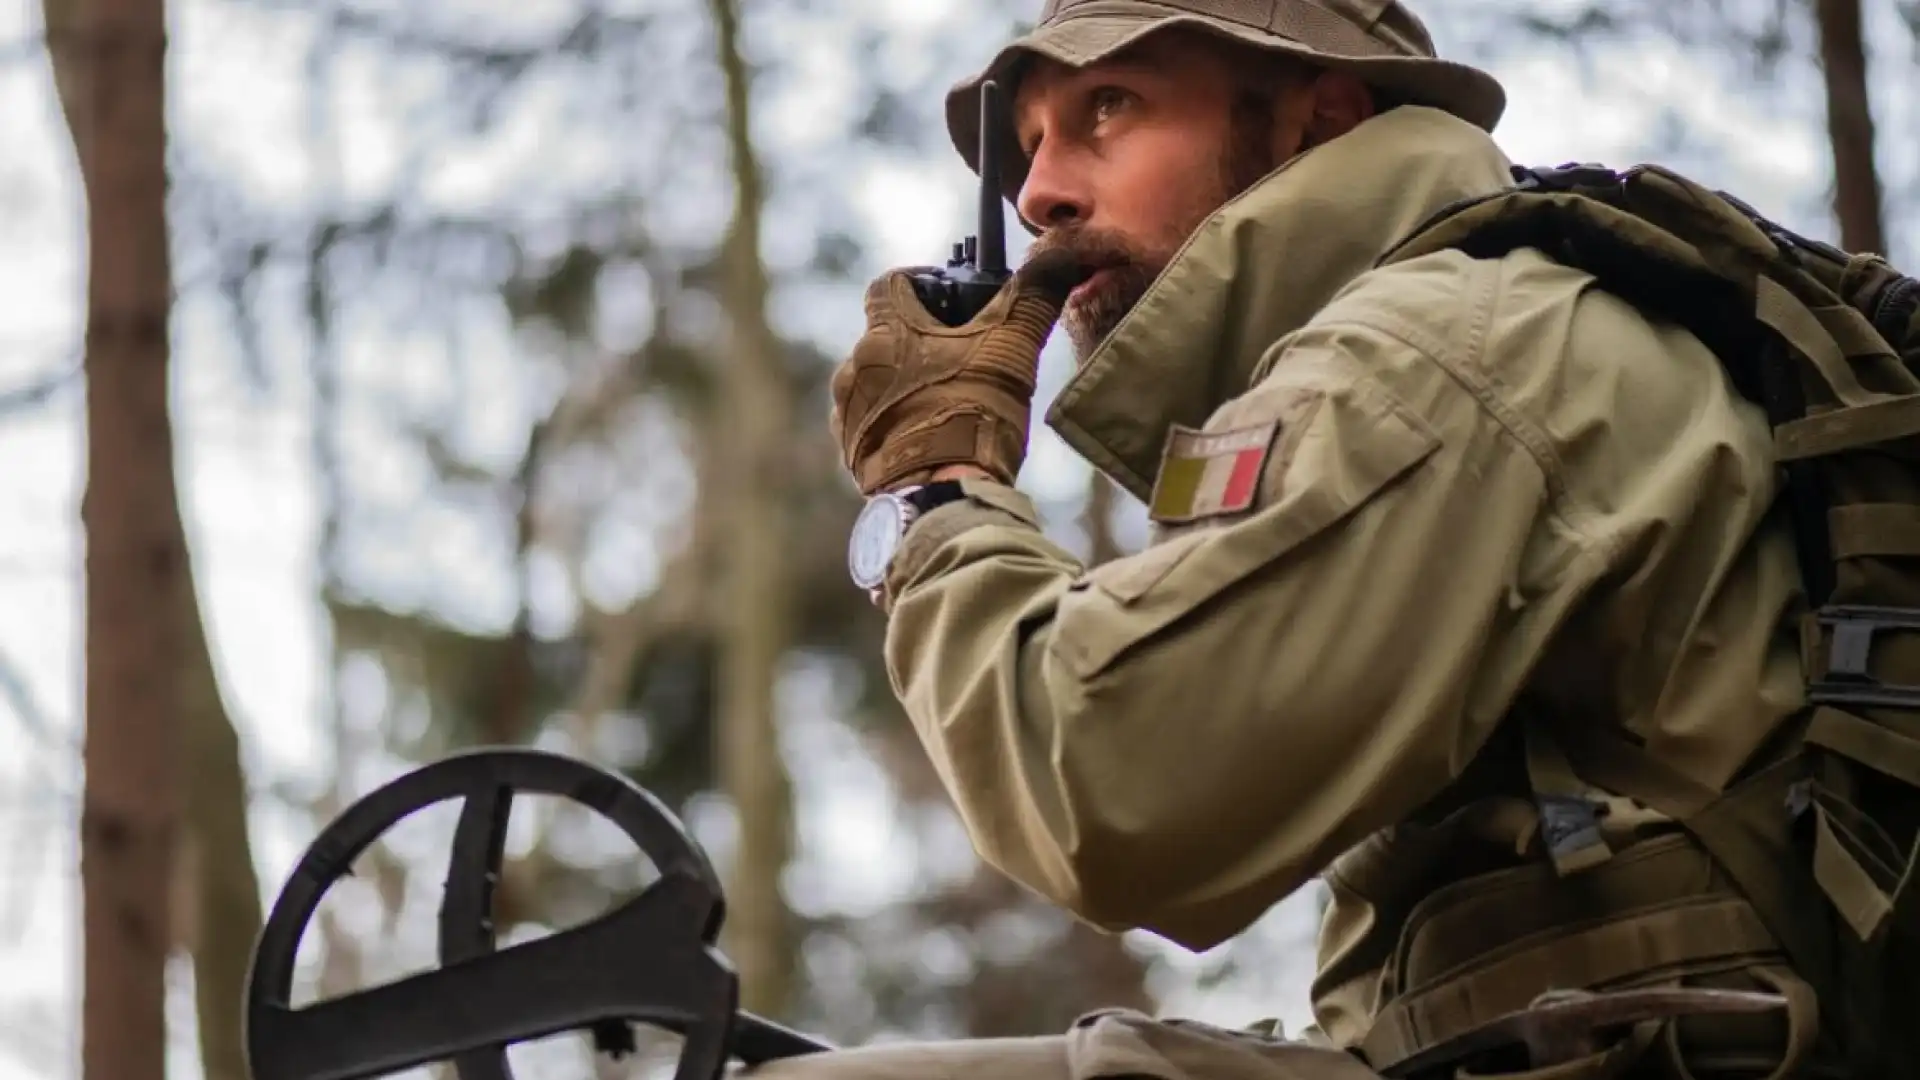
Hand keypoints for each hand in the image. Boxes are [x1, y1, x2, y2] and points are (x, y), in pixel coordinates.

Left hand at [830, 250, 1085, 495]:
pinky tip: (934, 434)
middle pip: (888, 335)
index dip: (921, 282)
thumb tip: (1059, 257)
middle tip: (964, 356)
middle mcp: (854, 366)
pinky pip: (873, 423)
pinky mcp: (852, 452)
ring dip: (908, 383)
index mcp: (885, 331)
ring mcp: (847, 412)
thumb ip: (1033, 295)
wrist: (943, 495)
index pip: (890, 283)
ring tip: (952, 400)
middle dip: (923, 340)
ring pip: (879, 381)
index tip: (948, 294)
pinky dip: (899, 421)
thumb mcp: (1012, 346)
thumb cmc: (974, 413)